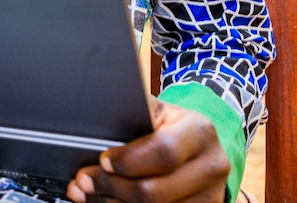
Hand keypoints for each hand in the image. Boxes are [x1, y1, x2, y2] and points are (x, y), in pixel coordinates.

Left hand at [67, 100, 229, 202]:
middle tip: (85, 180)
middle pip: (154, 191)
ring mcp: (209, 196)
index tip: (103, 160)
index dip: (127, 161)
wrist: (200, 151)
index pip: (163, 152)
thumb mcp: (161, 112)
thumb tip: (101, 103)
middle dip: (111, 186)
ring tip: (91, 192)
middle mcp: (211, 166)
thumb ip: (138, 111)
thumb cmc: (173, 129)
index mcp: (200, 132)